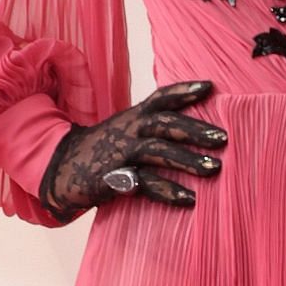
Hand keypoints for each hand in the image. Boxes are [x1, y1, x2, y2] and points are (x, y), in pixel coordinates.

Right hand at [39, 79, 224, 216]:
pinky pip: (145, 184)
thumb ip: (155, 125)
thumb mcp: (128, 129)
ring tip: (215, 169)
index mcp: (135, 116)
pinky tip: (189, 199)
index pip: (161, 98)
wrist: (61, 167)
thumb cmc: (105, 149)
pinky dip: (168, 191)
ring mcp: (122, 153)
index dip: (184, 90)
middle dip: (196, 130)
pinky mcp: (115, 177)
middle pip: (166, 124)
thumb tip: (196, 126)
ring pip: (158, 152)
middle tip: (224, 138)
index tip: (210, 86)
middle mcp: (130, 130)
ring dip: (188, 160)